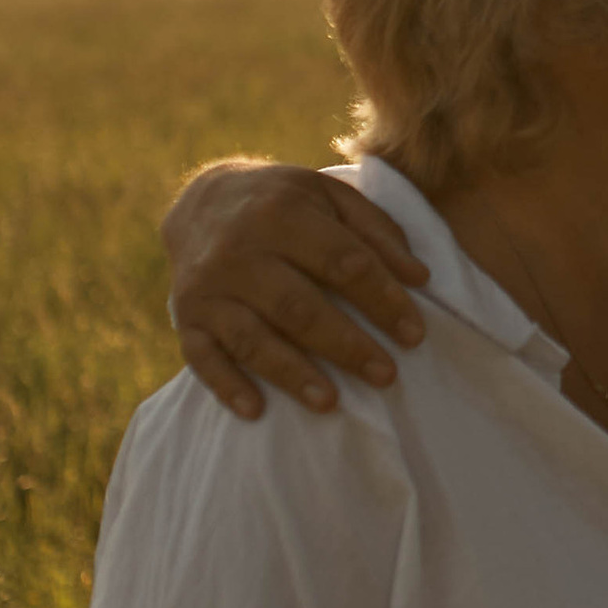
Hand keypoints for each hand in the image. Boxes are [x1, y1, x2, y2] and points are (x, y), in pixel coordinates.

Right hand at [164, 162, 429, 419]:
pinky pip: (201, 358)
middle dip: (345, 345)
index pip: (342, 262)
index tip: (414, 334)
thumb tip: (420, 278)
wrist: (203, 203)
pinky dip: (227, 385)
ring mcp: (208, 288)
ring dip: (292, 373)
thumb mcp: (331, 197)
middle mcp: (239, 251)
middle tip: (386, 375)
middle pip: (298, 306)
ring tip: (332, 403)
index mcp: (283, 213)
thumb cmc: (285, 204)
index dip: (382, 299)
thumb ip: (377, 232)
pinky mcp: (187, 318)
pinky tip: (256, 411)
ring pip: (252, 338)